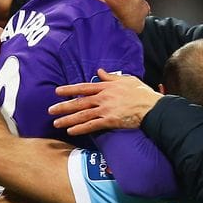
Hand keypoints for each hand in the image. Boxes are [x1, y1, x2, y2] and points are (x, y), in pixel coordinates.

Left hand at [48, 69, 162, 135]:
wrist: (152, 107)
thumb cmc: (141, 93)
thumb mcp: (127, 80)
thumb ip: (111, 77)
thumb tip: (99, 71)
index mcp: (106, 87)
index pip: (84, 87)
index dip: (69, 90)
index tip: (57, 91)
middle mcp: (103, 98)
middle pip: (79, 102)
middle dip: (63, 106)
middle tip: (50, 110)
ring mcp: (105, 110)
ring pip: (82, 115)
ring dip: (68, 119)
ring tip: (56, 123)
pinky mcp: (110, 121)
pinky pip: (92, 126)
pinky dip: (80, 128)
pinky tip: (71, 131)